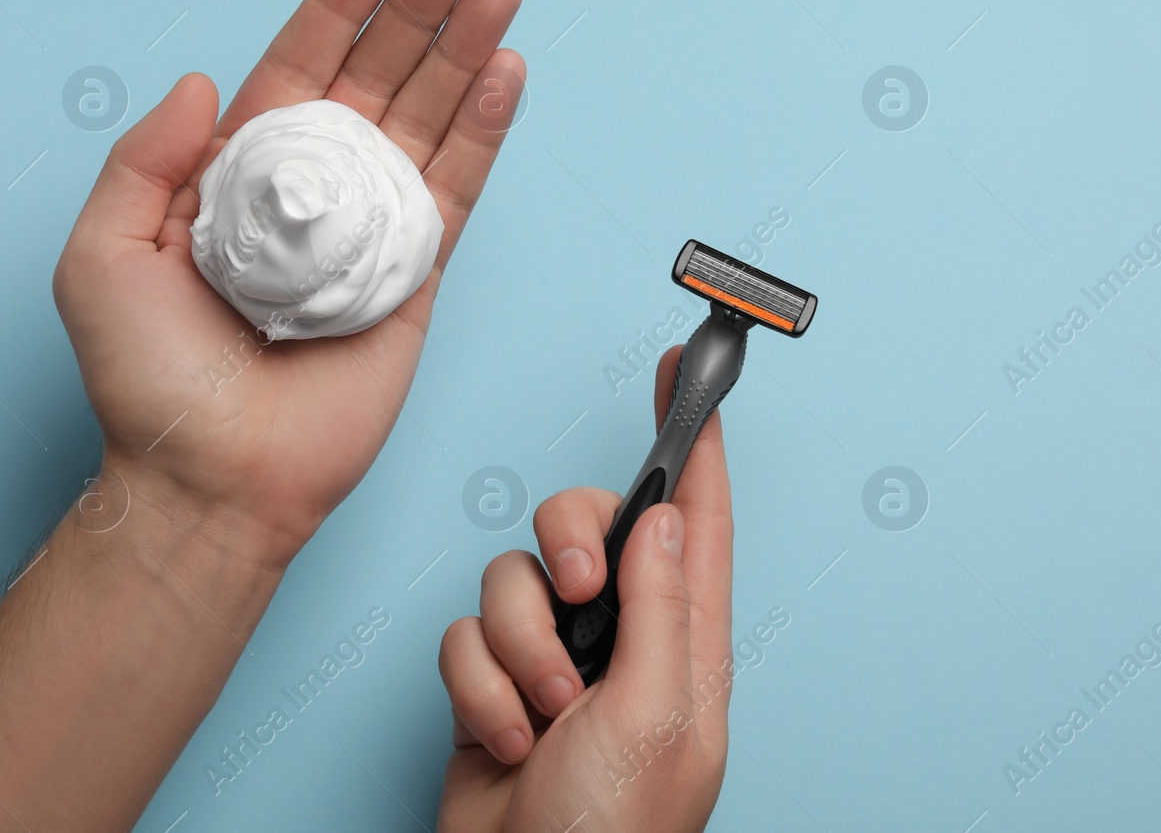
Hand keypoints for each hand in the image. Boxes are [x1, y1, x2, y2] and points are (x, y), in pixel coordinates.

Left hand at [53, 0, 523, 561]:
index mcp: (244, 170)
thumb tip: (199, 82)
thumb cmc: (150, 381)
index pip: (304, 62)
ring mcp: (374, 227)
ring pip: (432, 119)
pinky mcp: (419, 274)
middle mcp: (317, 187)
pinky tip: (508, 74)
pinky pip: (460, 190)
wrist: (215, 476)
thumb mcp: (101, 254)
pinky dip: (487, 132)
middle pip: (382, 75)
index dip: (343, 1)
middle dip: (422, 8)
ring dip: (468, 51)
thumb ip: (144, 159)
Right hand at [437, 347, 733, 832]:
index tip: (683, 372)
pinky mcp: (496, 681)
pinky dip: (477, 688)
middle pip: (585, 525)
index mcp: (685, 638)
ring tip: (544, 715)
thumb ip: (662, 604)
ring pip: (512, 577)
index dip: (692, 438)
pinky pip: (465, 633)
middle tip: (578, 594)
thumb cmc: (610, 832)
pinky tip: (507, 740)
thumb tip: (664, 515)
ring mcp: (557, 657)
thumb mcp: (654, 711)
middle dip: (565, 549)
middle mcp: (623, 634)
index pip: (695, 516)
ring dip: (517, 649)